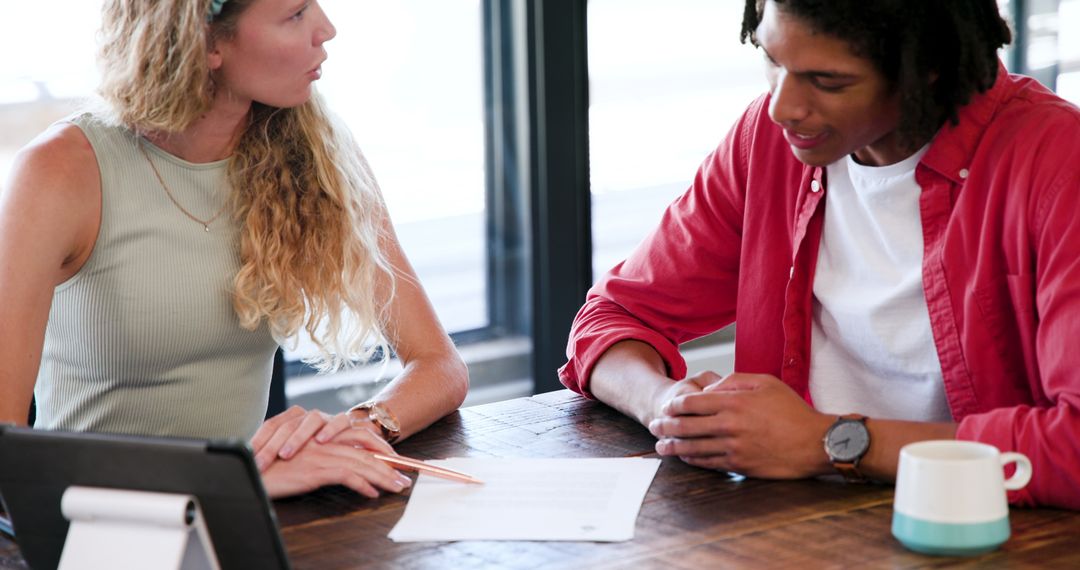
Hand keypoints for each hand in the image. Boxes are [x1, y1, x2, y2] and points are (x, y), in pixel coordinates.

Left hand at [252, 406, 360, 470]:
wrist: (346, 440)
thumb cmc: (315, 450)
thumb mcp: (294, 451)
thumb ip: (275, 454)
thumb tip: (249, 465)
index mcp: (290, 419)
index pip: (270, 426)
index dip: (258, 442)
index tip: (248, 460)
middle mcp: (306, 415)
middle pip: (286, 426)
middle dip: (271, 446)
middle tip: (260, 464)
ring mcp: (325, 417)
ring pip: (310, 420)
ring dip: (297, 438)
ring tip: (286, 454)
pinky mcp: (344, 421)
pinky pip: (339, 421)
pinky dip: (330, 429)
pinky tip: (321, 440)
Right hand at [260, 440, 412, 498]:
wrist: (245, 469)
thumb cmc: (267, 465)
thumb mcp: (296, 456)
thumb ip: (318, 454)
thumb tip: (345, 468)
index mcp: (319, 432)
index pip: (356, 433)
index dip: (378, 444)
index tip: (393, 458)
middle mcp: (322, 439)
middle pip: (364, 447)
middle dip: (387, 461)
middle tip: (404, 473)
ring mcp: (320, 452)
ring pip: (360, 461)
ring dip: (383, 475)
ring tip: (397, 485)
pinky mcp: (314, 468)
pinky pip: (346, 474)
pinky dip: (363, 484)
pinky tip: (373, 493)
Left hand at [648, 373, 833, 478]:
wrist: (815, 443)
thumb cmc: (792, 411)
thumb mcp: (765, 382)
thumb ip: (733, 380)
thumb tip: (708, 388)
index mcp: (734, 402)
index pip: (692, 403)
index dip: (674, 406)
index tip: (667, 408)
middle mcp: (730, 425)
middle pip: (686, 426)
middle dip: (665, 426)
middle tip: (654, 426)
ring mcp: (733, 447)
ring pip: (693, 447)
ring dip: (672, 446)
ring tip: (660, 446)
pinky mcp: (739, 465)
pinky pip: (708, 462)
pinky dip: (692, 459)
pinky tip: (684, 457)